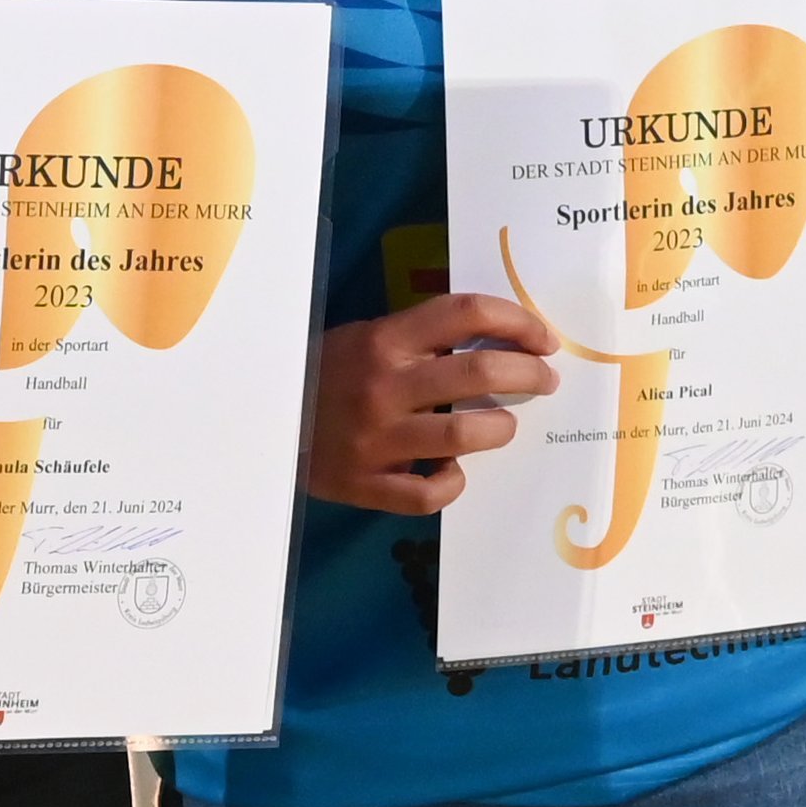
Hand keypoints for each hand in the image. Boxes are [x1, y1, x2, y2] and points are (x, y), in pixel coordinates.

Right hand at [306, 294, 560, 515]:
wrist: (261, 421)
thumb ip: (419, 336)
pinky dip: (452, 484)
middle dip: (529, 374)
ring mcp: (376, 439)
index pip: (466, 312)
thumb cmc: (325, 374)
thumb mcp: (365, 338)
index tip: (543, 339)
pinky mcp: (366, 484)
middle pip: (480, 371)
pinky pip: (429, 494)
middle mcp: (384, 386)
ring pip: (464, 435)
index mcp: (385, 340)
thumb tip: (496, 336)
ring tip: (503, 425)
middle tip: (544, 380)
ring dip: (499, 427)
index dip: (517, 321)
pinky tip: (452, 474)